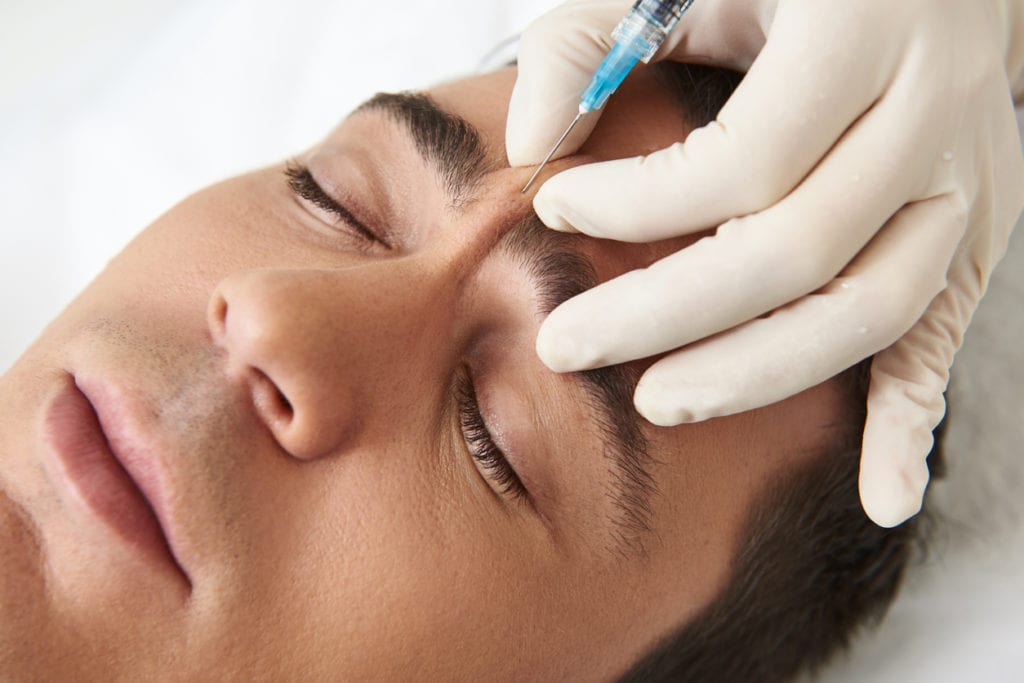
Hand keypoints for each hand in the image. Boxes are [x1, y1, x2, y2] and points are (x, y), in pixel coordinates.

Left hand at [507, 0, 1023, 526]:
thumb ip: (592, 38)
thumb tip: (533, 141)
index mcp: (864, 28)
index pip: (746, 160)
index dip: (638, 204)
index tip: (552, 209)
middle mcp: (934, 109)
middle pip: (801, 252)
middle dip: (667, 314)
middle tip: (567, 346)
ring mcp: (969, 178)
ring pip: (875, 311)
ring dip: (762, 375)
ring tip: (660, 403)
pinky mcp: (981, 227)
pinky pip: (948, 336)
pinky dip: (912, 420)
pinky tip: (879, 496)